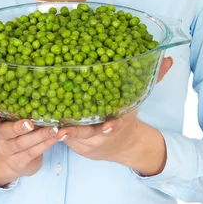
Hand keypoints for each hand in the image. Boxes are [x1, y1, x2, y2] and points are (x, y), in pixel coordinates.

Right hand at [0, 109, 59, 186]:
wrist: (9, 163)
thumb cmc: (14, 134)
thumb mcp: (11, 121)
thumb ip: (19, 110)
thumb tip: (41, 92)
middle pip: (5, 132)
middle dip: (18, 127)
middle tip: (30, 123)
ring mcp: (8, 151)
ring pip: (22, 143)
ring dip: (40, 135)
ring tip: (54, 129)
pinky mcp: (19, 162)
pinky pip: (32, 152)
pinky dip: (46, 144)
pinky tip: (56, 137)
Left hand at [54, 56, 172, 166]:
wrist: (118, 145)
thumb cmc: (124, 115)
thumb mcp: (138, 98)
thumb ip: (153, 78)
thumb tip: (169, 58)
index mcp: (117, 121)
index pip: (115, 125)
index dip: (112, 126)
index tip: (110, 126)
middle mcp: (99, 132)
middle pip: (88, 133)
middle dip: (77, 131)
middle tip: (64, 128)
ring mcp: (84, 138)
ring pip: (70, 137)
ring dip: (57, 132)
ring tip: (46, 127)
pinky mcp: (71, 139)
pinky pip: (57, 136)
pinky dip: (46, 131)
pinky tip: (33, 124)